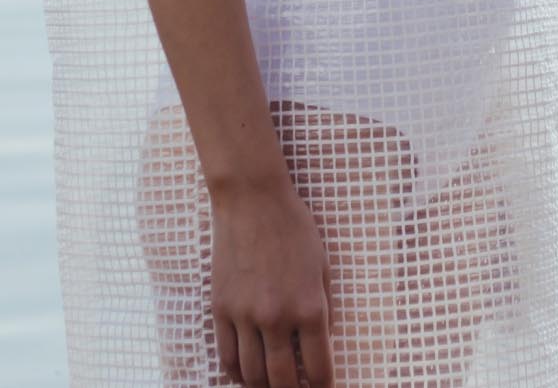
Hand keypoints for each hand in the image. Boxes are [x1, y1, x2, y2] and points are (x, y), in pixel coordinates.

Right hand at [210, 179, 334, 386]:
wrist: (252, 200)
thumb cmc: (294, 228)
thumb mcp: (322, 265)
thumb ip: (324, 309)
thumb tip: (322, 345)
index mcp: (309, 306)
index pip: (319, 368)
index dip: (323, 386)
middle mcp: (277, 317)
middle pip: (282, 382)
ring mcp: (245, 316)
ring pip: (252, 376)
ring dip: (265, 387)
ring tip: (274, 384)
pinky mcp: (221, 310)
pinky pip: (227, 358)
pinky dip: (238, 374)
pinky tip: (248, 374)